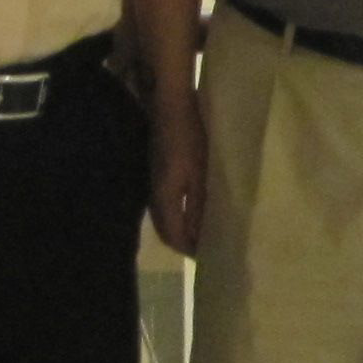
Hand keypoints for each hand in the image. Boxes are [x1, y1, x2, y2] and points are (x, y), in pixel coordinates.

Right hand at [148, 85, 206, 257]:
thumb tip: (200, 235)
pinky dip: (177, 214)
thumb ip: (199, 205)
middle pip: (165, 231)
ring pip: (163, 218)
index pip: (174, 236)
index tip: (208, 258)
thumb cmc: (190, 138)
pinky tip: (192, 210)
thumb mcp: (200, 173)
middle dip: (183, 243)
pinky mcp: (156, 173)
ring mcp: (153, 183)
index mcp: (165, 198)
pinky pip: (164, 204)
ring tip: (202, 233)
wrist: (168, 105)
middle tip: (206, 249)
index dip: (190, 249)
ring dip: (179, 230)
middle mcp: (154, 195)